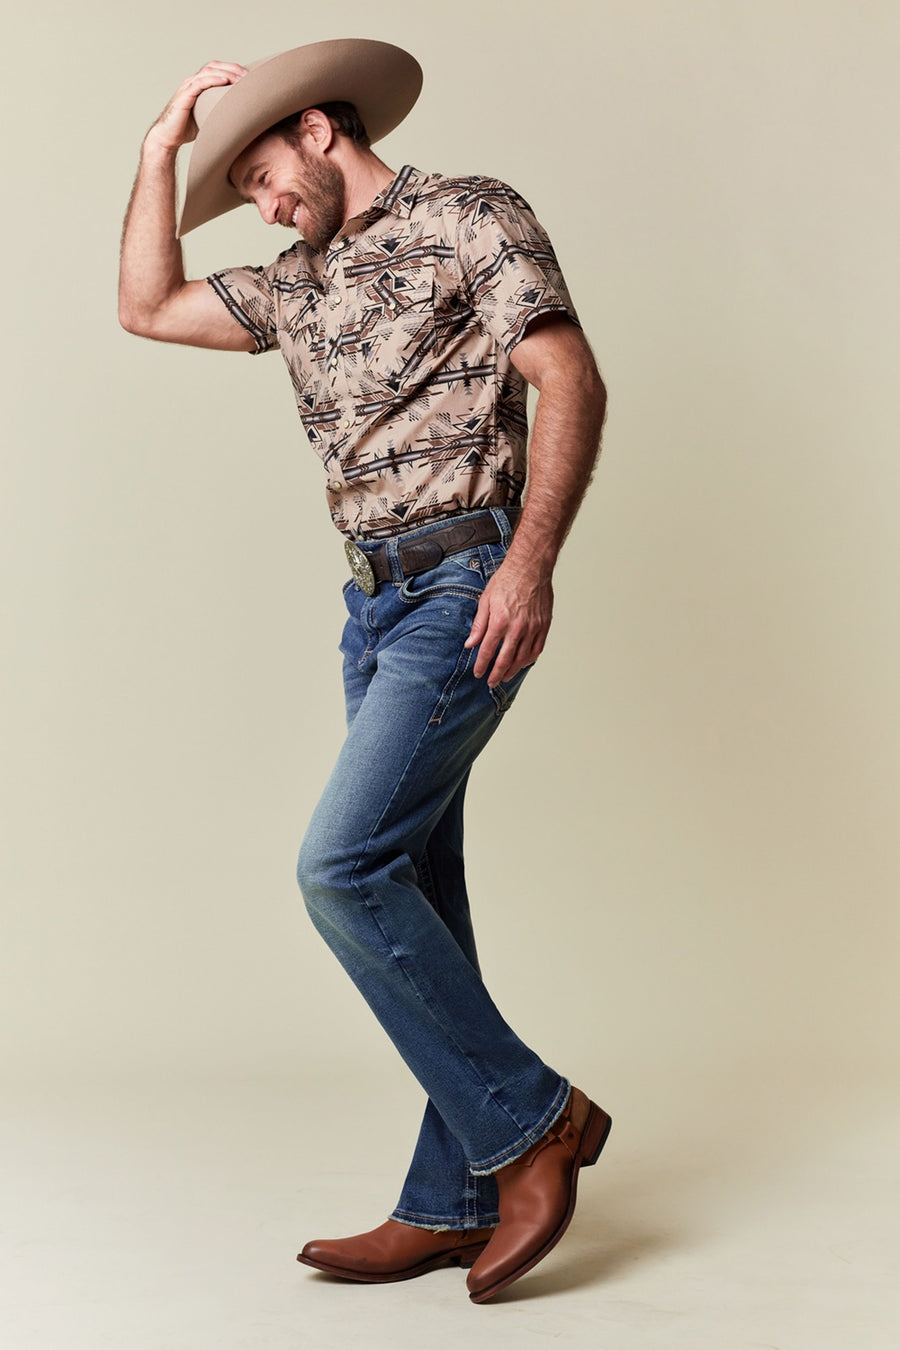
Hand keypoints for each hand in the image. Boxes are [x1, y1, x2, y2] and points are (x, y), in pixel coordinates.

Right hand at [146, 61, 247, 152]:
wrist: (168, 137)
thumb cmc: (188, 129)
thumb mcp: (209, 117)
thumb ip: (221, 111)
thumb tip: (242, 118)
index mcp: (200, 84)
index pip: (218, 69)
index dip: (233, 69)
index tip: (250, 77)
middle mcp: (193, 82)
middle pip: (214, 66)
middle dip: (233, 68)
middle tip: (249, 76)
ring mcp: (188, 87)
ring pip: (208, 71)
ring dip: (226, 72)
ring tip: (241, 78)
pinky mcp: (184, 96)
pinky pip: (199, 83)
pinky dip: (212, 80)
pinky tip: (225, 81)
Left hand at [464, 554, 553, 687]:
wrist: (530, 567)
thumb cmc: (507, 580)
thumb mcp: (485, 600)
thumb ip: (479, 625)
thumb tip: (470, 643)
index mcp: (499, 621)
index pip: (488, 651)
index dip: (482, 665)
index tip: (478, 673)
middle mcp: (517, 628)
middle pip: (505, 659)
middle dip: (496, 674)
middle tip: (491, 682)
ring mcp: (533, 628)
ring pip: (522, 658)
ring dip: (512, 670)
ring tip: (505, 676)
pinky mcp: (544, 625)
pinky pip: (537, 649)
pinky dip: (529, 660)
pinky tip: (522, 664)